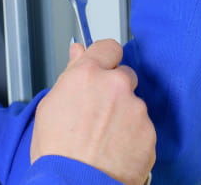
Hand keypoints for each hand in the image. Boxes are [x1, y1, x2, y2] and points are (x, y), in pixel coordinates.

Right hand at [31, 40, 155, 184]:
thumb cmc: (57, 153)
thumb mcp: (50, 107)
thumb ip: (70, 74)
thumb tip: (78, 52)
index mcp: (87, 75)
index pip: (108, 47)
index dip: (105, 59)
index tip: (103, 69)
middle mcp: (115, 85)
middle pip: (124, 76)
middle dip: (115, 90)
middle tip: (99, 113)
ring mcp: (136, 109)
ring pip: (134, 104)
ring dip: (125, 115)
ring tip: (105, 138)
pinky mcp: (149, 132)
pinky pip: (143, 127)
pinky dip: (134, 136)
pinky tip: (116, 150)